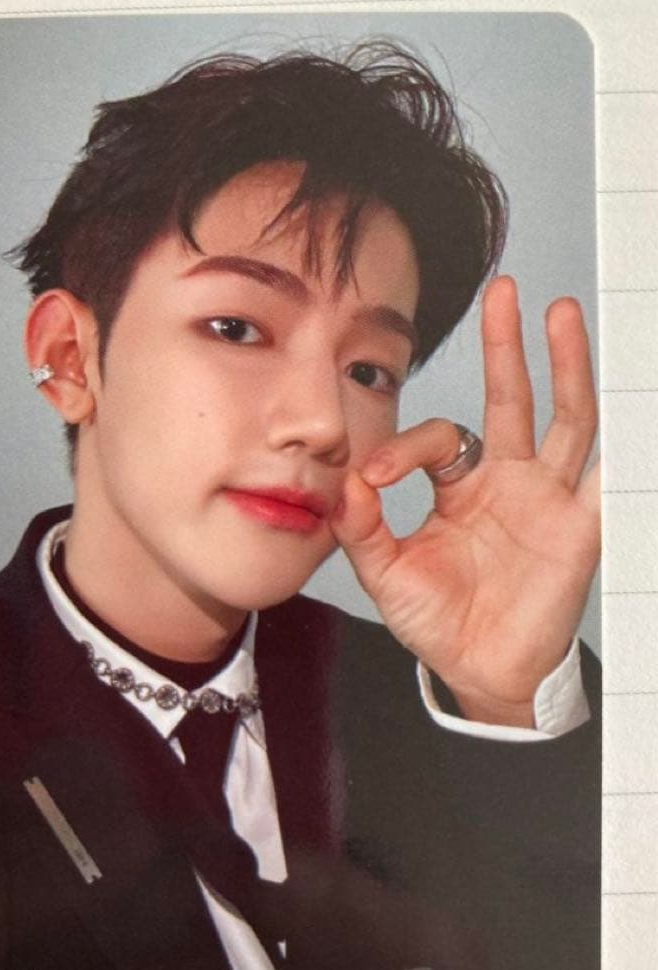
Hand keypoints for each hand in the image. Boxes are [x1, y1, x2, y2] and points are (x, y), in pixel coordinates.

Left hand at [330, 276, 599, 726]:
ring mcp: (547, 499)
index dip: (405, 448)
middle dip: (506, 347)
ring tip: (559, 312)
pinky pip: (608, 478)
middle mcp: (507, 481)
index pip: (440, 439)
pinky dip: (622, 444)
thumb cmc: (436, 620)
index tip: (373, 476)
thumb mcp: (386, 573)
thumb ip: (362, 528)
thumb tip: (347, 482)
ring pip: (564, 420)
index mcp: (460, 487)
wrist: (478, 670)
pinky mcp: (580, 527)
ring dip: (564, 368)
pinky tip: (630, 399)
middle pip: (511, 400)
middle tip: (503, 292)